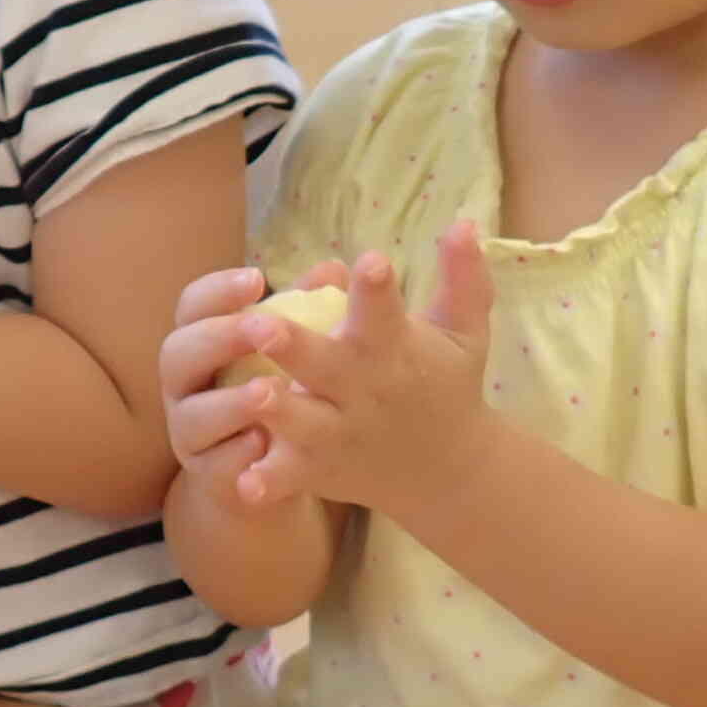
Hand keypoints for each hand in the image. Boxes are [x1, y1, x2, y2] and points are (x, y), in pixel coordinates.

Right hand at [162, 261, 304, 507]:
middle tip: (260, 329)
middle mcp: (185, 386)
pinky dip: (236, 456)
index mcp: (202, 344)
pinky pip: (213, 467)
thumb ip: (307, 311)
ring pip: (191, 416)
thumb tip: (334, 270)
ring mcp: (191, 434)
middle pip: (177, 353)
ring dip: (228, 403)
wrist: (271, 473)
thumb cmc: (280, 392)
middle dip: (217, 338)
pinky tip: (264, 445)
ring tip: (268, 390)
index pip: (192, 306)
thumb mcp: (292, 351)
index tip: (259, 279)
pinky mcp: (208, 478)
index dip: (217, 290)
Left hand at [234, 230, 493, 517]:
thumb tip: (464, 221)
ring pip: (302, 421)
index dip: (377, 288)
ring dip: (277, 410)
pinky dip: (269, 483)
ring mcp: (340, 433)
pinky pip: (289, 477)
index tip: (370, 261)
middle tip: (261, 325)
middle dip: (294, 345)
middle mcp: (364, 390)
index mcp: (394, 349)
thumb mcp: (464, 333)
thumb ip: (462, 279)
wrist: (447, 471)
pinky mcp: (320, 469)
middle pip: (326, 365)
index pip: (386, 312)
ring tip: (250, 393)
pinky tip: (243, 484)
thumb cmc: (447, 384)